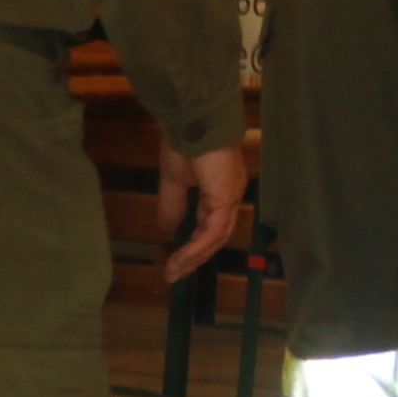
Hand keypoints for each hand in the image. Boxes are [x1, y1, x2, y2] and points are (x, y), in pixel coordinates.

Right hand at [157, 143, 248, 283]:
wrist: (191, 122)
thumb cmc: (184, 143)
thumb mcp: (174, 179)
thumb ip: (173, 204)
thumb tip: (167, 229)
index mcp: (221, 189)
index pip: (212, 224)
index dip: (195, 245)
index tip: (176, 263)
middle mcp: (231, 194)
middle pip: (217, 236)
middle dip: (195, 257)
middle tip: (174, 274)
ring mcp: (231, 196)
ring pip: (216, 237)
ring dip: (194, 256)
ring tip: (174, 270)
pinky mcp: (225, 198)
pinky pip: (213, 231)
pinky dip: (198, 246)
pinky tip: (182, 257)